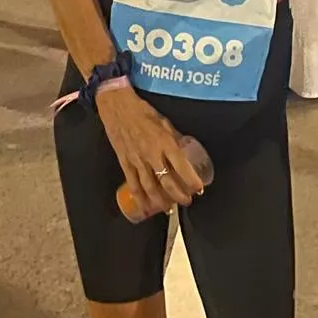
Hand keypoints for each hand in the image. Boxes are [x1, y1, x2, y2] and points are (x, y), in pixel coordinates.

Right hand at [96, 85, 206, 216]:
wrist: (117, 108)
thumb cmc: (142, 112)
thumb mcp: (164, 122)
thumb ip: (173, 137)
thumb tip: (183, 150)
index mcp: (164, 142)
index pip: (182, 166)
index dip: (191, 180)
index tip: (199, 188)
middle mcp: (152, 154)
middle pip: (167, 182)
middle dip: (179, 195)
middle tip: (187, 201)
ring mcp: (137, 161)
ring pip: (150, 187)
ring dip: (161, 201)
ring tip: (169, 209)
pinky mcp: (125, 163)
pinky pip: (133, 184)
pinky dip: (140, 198)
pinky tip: (145, 208)